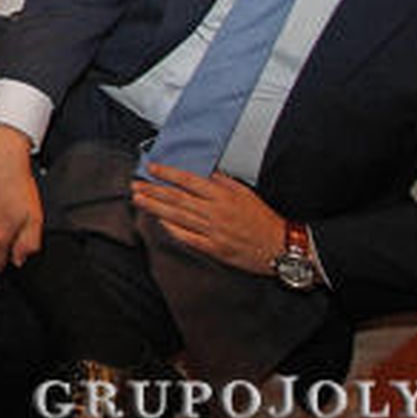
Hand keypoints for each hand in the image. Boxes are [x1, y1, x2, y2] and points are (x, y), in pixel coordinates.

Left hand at [130, 163, 285, 274]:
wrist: (281, 246)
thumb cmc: (264, 218)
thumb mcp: (245, 192)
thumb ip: (222, 181)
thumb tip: (203, 172)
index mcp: (223, 196)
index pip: (189, 181)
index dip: (168, 174)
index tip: (152, 168)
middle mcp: (215, 212)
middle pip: (178, 199)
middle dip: (153, 191)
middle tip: (135, 186)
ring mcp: (213, 232)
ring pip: (178, 217)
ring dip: (156, 208)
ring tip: (139, 200)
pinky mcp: (215, 249)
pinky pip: (189, 238)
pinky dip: (172, 230)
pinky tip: (159, 223)